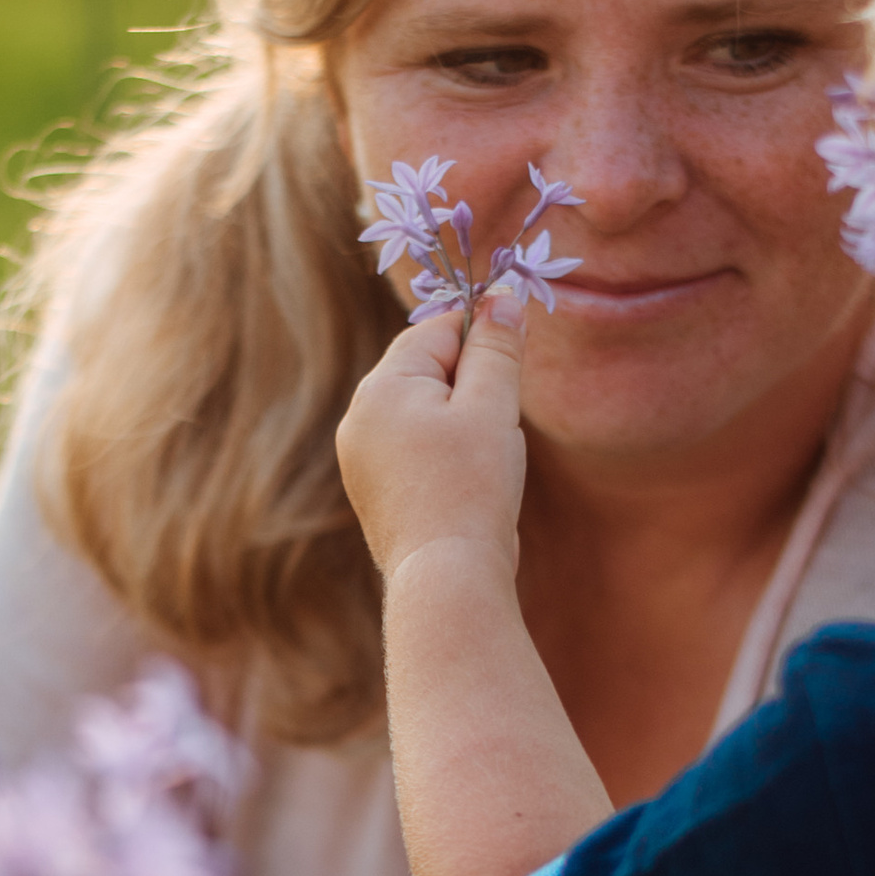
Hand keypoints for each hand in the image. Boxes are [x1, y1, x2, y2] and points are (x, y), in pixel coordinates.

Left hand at [335, 284, 528, 591]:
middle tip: (499, 424)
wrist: (446, 577)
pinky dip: (444, 454)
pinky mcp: (373, 492)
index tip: (515, 359)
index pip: (436, 331)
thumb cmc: (472, 486)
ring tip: (483, 462)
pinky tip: (466, 485)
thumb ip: (496, 348)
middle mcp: (359, 417)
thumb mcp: (492, 406)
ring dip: (461, 422)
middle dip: (471, 385)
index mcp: (381, 387)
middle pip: (426, 370)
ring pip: (422, 412)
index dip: (482, 338)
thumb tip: (502, 298)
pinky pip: (413, 449)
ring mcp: (360, 458)